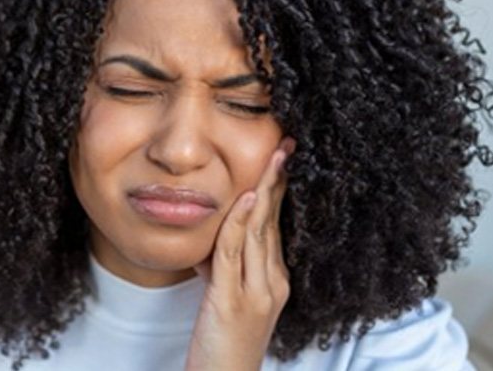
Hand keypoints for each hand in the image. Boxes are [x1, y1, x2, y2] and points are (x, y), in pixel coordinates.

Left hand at [184, 137, 295, 370]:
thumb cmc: (220, 348)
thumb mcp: (222, 301)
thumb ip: (220, 273)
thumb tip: (207, 249)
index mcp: (273, 282)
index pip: (275, 227)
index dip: (277, 191)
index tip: (281, 159)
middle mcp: (273, 284)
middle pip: (273, 223)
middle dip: (278, 181)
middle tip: (285, 145)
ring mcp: (257, 294)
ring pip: (260, 232)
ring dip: (265, 191)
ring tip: (273, 158)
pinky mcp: (235, 303)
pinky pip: (236, 254)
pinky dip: (240, 223)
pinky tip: (244, 199)